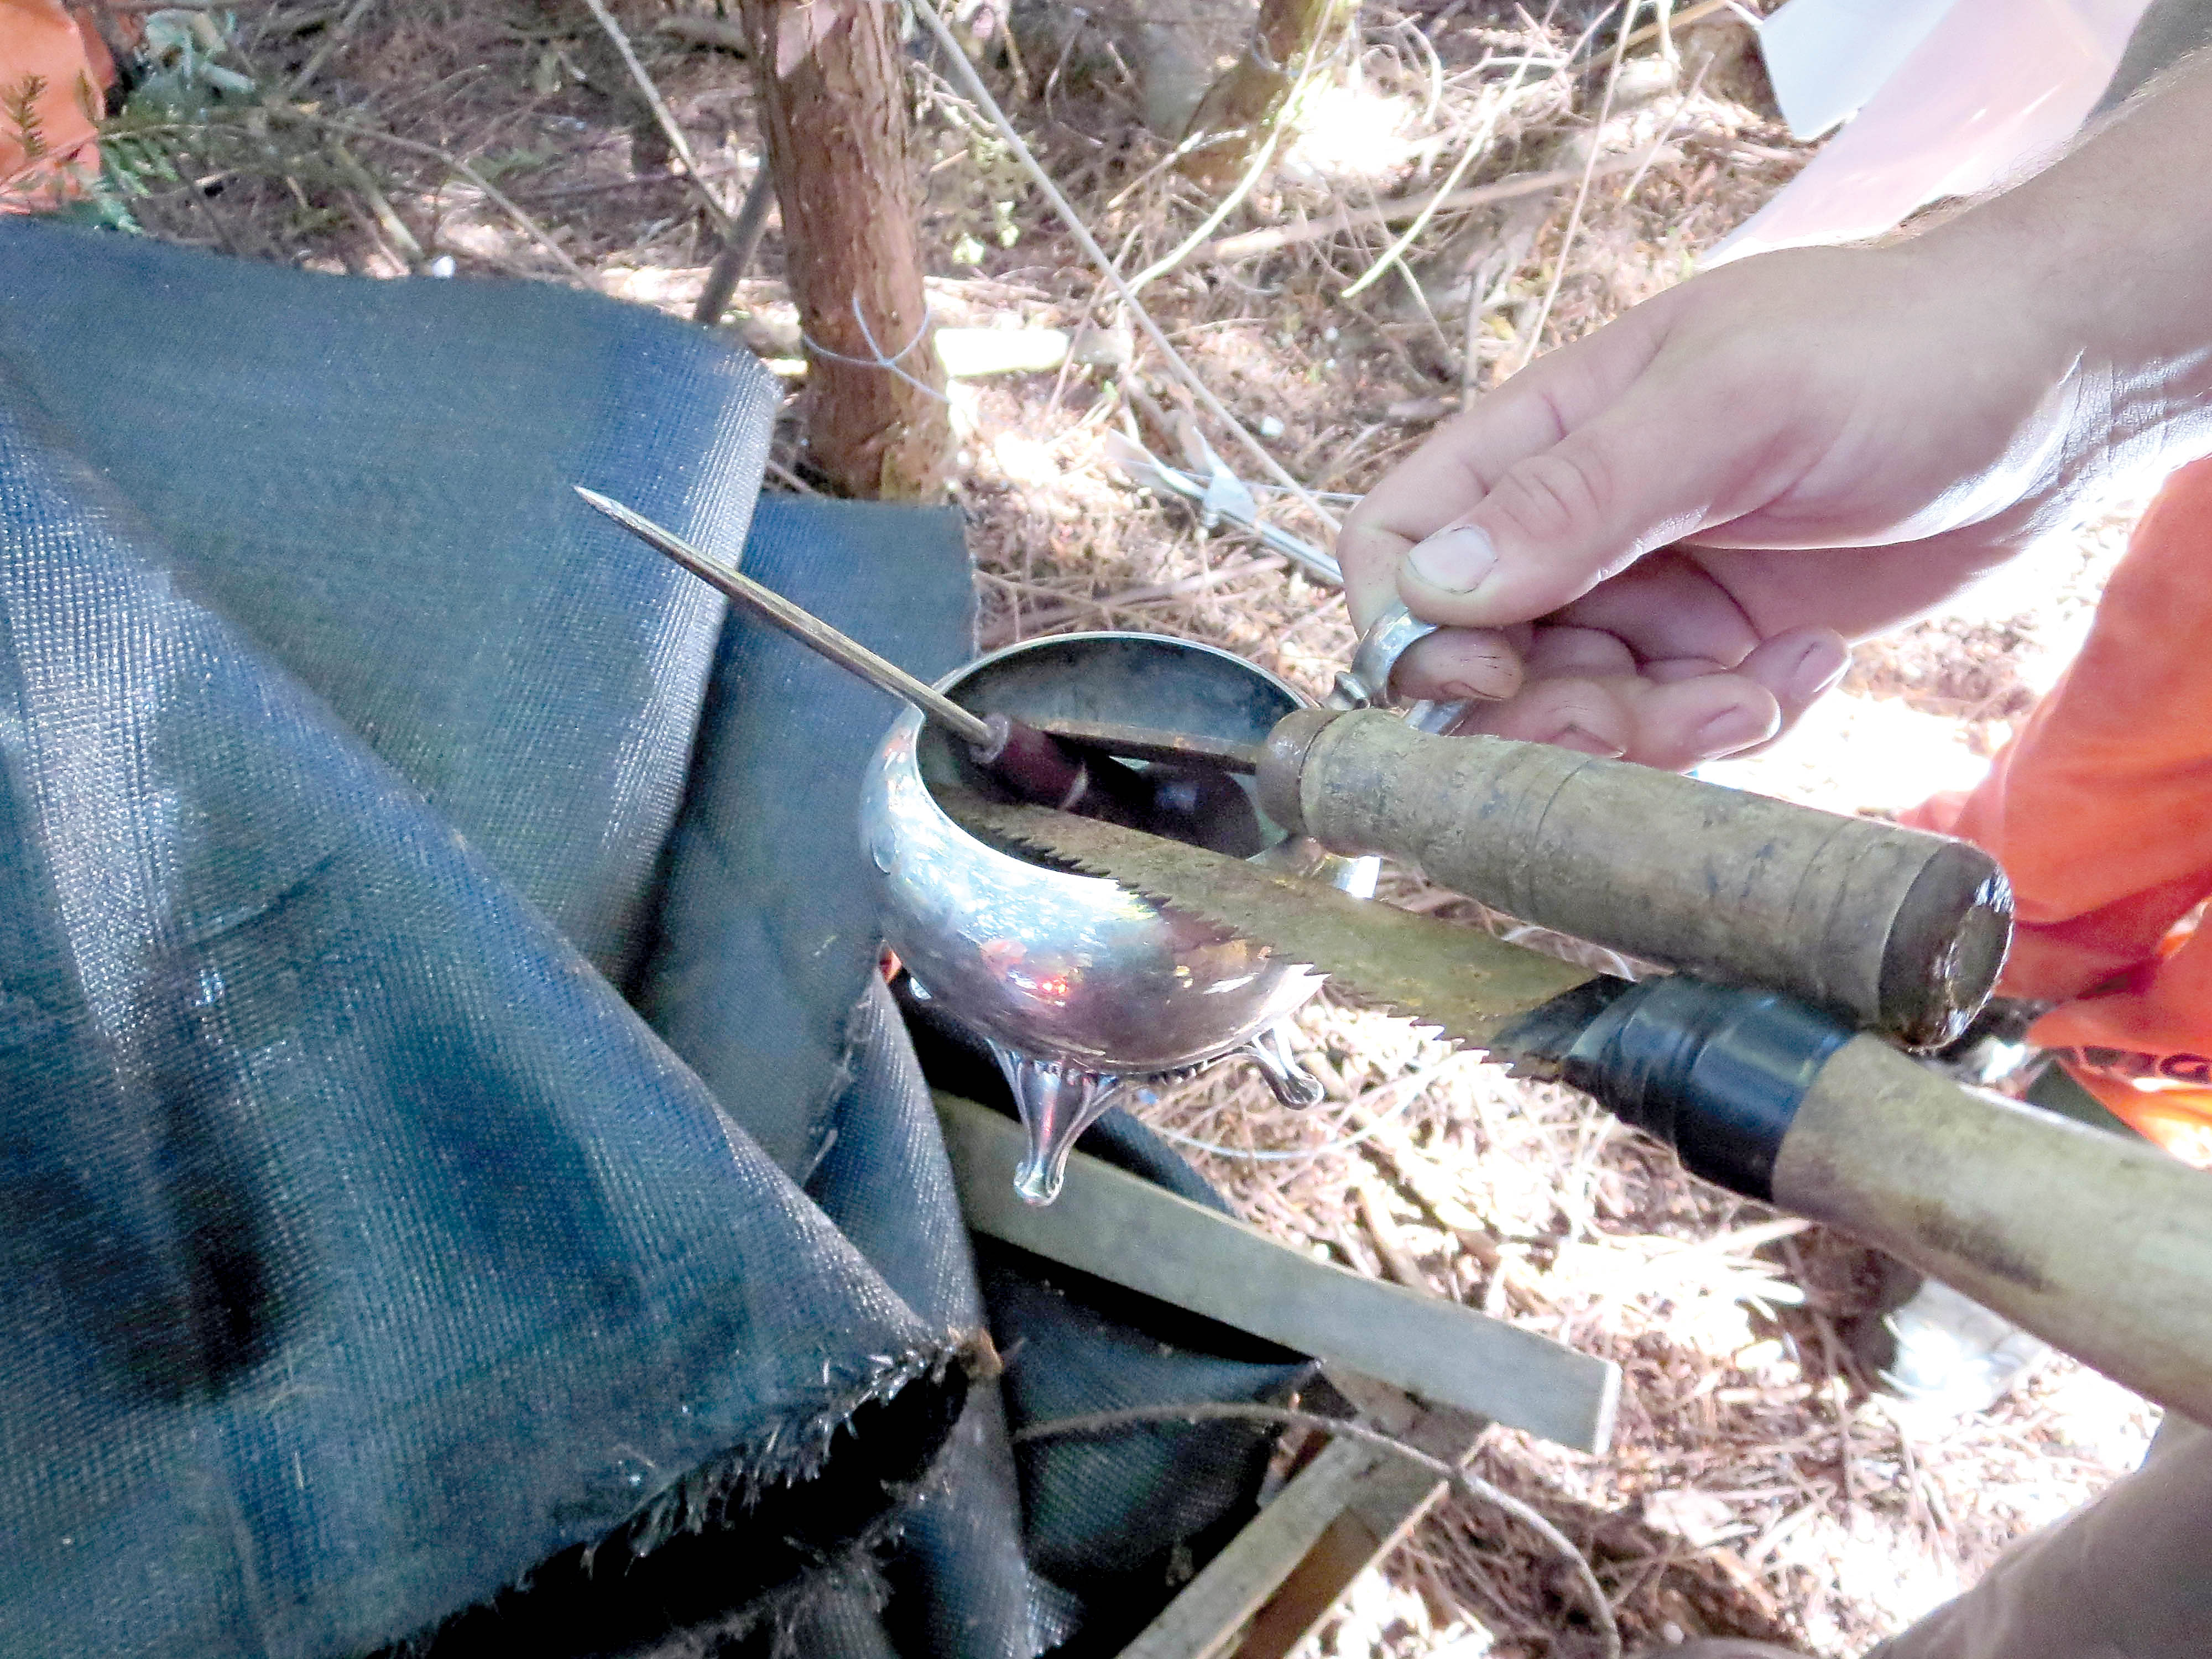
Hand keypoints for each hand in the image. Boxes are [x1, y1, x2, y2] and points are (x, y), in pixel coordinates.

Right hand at [1336, 239, 2117, 768]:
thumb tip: (1429, 586)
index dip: (1410, 630)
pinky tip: (1811, 661)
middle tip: (1663, 706)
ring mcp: (1648, 596)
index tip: (1485, 678)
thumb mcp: (1734, 408)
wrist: (2059, 384)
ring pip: (1581, 719)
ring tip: (1763, 679)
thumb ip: (1580, 494)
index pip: (1397, 543)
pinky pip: (1678, 735)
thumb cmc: (1896, 353)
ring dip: (1664, 731)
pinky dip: (1738, 724)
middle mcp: (1577, 529)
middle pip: (1484, 665)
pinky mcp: (1719, 653)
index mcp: (1543, 441)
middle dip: (1562, 712)